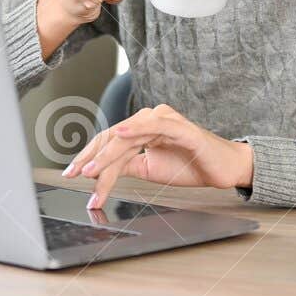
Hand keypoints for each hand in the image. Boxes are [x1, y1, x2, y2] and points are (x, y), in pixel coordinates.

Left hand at [63, 104, 253, 209]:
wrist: (224, 170)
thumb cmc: (191, 165)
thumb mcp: (149, 169)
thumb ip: (126, 164)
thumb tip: (99, 171)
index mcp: (143, 128)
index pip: (109, 141)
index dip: (89, 156)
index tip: (72, 174)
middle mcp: (150, 119)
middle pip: (113, 138)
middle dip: (92, 158)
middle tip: (75, 176)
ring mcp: (165, 120)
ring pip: (128, 135)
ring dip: (107, 154)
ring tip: (92, 171)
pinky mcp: (181, 128)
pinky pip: (154, 125)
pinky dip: (135, 128)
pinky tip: (120, 134)